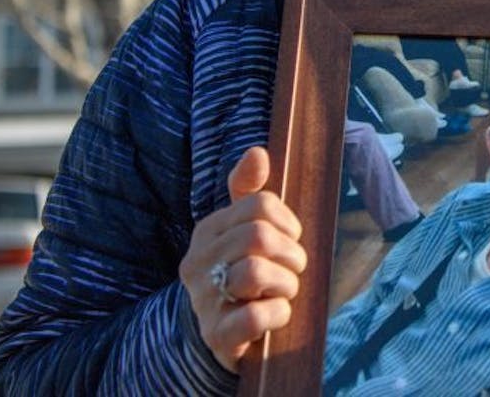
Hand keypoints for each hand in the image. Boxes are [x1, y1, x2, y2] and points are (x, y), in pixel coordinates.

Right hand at [179, 147, 307, 371]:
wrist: (220, 336)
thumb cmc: (241, 273)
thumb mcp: (244, 230)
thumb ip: (248, 191)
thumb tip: (257, 152)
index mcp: (207, 231)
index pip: (259, 204)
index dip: (287, 222)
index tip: (289, 239)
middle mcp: (198, 262)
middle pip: (259, 236)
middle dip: (291, 254)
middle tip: (291, 269)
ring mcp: (203, 300)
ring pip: (256, 271)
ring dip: (287, 284)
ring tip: (282, 292)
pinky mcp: (216, 335)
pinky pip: (255, 316)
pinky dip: (278, 314)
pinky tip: (276, 315)